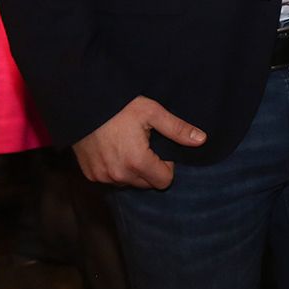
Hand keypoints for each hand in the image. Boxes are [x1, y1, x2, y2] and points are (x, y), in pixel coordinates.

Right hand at [72, 95, 205, 189]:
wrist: (86, 104)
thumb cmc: (121, 107)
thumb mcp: (153, 112)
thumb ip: (178, 129)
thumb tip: (202, 140)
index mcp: (137, 162)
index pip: (164, 181)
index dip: (168, 165)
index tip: (161, 148)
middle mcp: (119, 175)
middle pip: (147, 184)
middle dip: (152, 168)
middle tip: (147, 145)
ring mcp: (102, 177)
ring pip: (129, 183)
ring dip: (134, 171)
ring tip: (131, 146)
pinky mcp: (90, 175)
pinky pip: (111, 180)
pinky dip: (117, 170)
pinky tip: (116, 150)